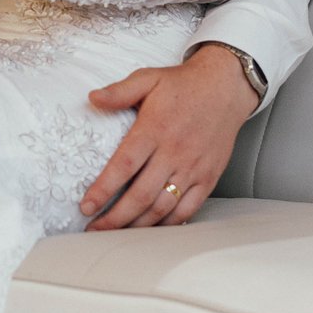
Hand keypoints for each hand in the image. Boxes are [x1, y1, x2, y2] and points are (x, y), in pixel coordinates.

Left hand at [78, 44, 258, 229]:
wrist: (226, 87)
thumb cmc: (183, 85)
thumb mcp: (148, 78)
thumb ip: (119, 91)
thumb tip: (92, 99)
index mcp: (155, 129)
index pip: (124, 166)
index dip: (103, 189)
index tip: (86, 206)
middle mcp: (174, 152)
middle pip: (141, 194)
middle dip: (115, 217)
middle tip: (94, 229)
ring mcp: (193, 168)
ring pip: (163, 206)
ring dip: (138, 225)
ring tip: (116, 234)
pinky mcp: (208, 177)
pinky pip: (188, 208)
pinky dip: (169, 224)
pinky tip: (151, 230)